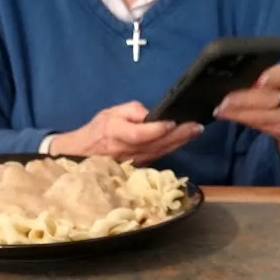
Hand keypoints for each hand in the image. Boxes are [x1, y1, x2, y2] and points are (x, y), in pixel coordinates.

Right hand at [49, 102, 202, 163]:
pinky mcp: (140, 167)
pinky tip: (183, 141)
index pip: (139, 135)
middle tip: (196, 126)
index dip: (156, 129)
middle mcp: (126, 151)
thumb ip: (130, 111)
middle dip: (177, 135)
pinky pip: (159, 157)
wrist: (83, 156)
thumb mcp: (109, 113)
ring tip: (195, 131)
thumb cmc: (97, 131)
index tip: (173, 122)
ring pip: (160, 152)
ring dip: (179, 142)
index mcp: (115, 134)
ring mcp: (134, 162)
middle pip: (155, 145)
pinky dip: (172, 149)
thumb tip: (149, 114)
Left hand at [214, 63, 279, 172]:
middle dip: (243, 99)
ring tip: (221, 110)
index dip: (272, 77)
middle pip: (269, 98)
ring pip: (263, 115)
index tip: (259, 80)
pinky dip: (243, 120)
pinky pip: (261, 125)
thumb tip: (240, 78)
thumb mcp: (279, 77)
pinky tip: (229, 116)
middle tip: (224, 101)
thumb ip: (265, 75)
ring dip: (238, 113)